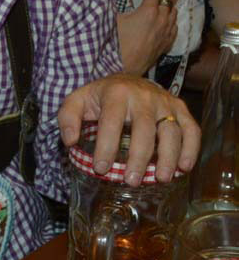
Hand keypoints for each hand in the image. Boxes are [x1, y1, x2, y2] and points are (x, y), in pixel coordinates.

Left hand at [58, 73, 198, 185]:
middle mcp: (143, 96)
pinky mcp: (180, 108)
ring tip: (160, 178)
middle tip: (131, 180)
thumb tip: (70, 141)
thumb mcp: (77, 101)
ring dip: (168, 156)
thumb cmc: (100, 97)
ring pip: (171, 130)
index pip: (111, 122)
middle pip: (144, 128)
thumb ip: (67, 118)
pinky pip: (191, 128)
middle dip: (138, 157)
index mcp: (116, 93)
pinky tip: (184, 167)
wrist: (126, 79)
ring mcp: (165, 102)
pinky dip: (191, 148)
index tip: (100, 168)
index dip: (106, 146)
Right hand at [116, 0, 176, 74]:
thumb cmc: (115, 44)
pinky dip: (169, 19)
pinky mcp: (166, 43)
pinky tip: (161, 20)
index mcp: (148, 11)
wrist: (123, 69)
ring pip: (173, 12)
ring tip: (155, 4)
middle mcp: (161, 20)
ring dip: (165, 4)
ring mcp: (166, 32)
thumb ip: (114, 5)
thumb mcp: (112, 20)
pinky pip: (174, 26)